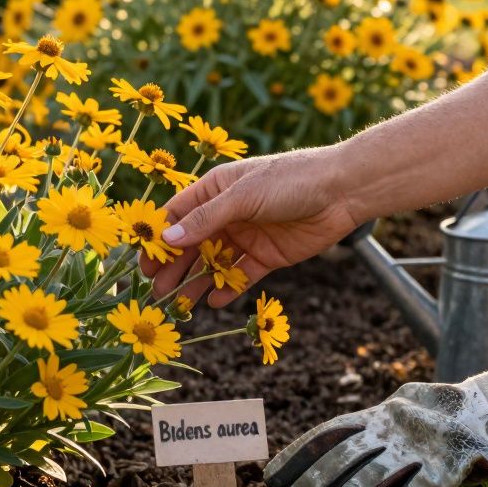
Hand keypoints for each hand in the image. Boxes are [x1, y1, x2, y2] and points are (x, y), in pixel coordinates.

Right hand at [144, 146, 360, 306]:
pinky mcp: (267, 256)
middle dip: (173, 267)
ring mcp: (246, 236)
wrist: (344, 191)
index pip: (177, 215)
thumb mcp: (244, 196)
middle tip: (156, 292)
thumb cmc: (291, 180)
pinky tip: (212, 304)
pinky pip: (241, 276)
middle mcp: (227, 214)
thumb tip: (169, 239)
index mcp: (215, 190)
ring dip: (195, 283)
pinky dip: (227, 290)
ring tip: (179, 306)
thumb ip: (207, 219)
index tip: (143, 262)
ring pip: (213, 264)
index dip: (159, 238)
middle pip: (192, 244)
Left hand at [263, 346, 487, 486]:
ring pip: (373, 477)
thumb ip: (364, 431)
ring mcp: (419, 450)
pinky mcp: (447, 469)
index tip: (272, 477)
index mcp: (377, 417)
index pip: (327, 436)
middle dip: (314, 483)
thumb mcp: (393, 417)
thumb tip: (323, 451)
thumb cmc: (434, 418)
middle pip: (344, 460)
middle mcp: (391, 431)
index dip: (299, 457)